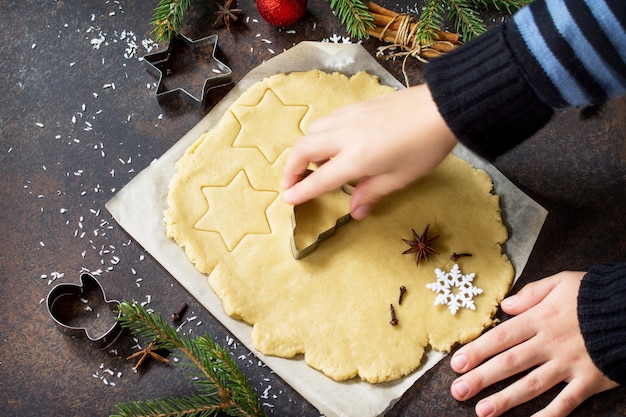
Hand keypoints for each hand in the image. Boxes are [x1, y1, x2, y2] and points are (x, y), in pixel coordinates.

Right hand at [282, 84, 456, 219]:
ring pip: (312, 131)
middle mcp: (345, 136)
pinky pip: (327, 120)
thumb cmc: (425, 147)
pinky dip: (320, 134)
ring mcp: (349, 117)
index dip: (301, 192)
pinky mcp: (356, 106)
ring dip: (305, 149)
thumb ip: (371, 193)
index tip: (287, 200)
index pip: (319, 179)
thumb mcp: (399, 178)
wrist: (441, 108)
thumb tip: (355, 212)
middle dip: (291, 168)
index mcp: (356, 158)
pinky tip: (333, 142)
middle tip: (293, 183)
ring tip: (315, 164)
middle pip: (303, 149)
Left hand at [450, 271, 618, 416]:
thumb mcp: (561, 282)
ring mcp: (569, 364)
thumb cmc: (595, 295)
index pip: (501, 338)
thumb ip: (532, 293)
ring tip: (482, 411)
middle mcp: (549, 343)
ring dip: (506, 399)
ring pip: (532, 385)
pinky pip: (566, 402)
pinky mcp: (589, 380)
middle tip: (459, 391)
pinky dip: (549, 415)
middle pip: (510, 363)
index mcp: (540, 319)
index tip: (456, 364)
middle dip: (482, 378)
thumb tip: (507, 305)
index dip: (476, 351)